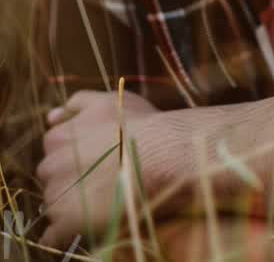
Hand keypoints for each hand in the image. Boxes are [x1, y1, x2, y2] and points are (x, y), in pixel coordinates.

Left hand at [37, 89, 174, 250]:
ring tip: (103, 200)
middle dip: (70, 178)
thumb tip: (50, 116)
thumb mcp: (108, 101)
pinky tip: (88, 225)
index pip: (55, 150)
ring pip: (55, 204)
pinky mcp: (65, 222)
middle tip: (101, 178)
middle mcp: (50, 165)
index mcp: (57, 138)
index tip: (97, 157)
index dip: (76, 153)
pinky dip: (65, 232)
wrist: (161, 155)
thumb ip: (76, 104)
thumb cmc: (139, 125)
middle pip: (52, 177)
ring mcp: (56, 195)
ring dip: (71, 204)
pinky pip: (54, 235)